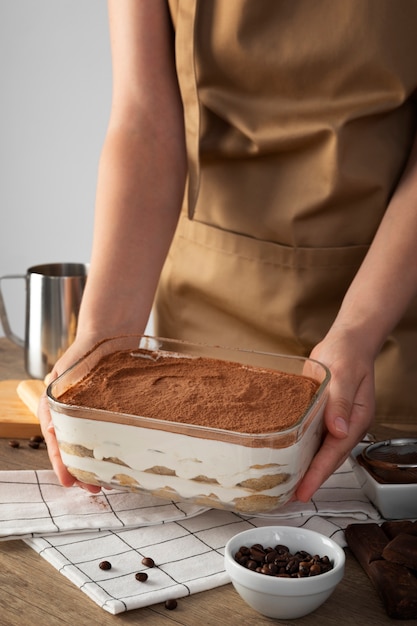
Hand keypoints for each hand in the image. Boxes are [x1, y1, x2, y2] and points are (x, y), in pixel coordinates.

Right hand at [37, 339, 101, 492]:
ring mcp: (86, 414)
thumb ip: (57, 396)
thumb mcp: (66, 372)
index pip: (53, 440)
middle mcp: (68, 414)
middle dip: (80, 471)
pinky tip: (120, 460)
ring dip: (95, 464)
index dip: (60, 463)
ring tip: (108, 481)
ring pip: (88, 445)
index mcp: (53, 406)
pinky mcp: (104, 413)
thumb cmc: (84, 351)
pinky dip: (109, 449)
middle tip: (93, 488)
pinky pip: (105, 434)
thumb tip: (51, 427)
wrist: (108, 336)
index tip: (68, 481)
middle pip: (71, 449)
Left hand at [295, 328, 375, 501]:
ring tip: (283, 483)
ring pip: (317, 450)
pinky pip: (309, 435)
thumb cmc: (348, 354)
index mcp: (355, 420)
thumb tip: (338, 430)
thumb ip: (340, 402)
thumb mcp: (344, 375)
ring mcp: (333, 420)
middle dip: (309, 479)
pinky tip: (283, 453)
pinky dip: (298, 447)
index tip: (304, 491)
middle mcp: (344, 425)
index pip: (334, 454)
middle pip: (326, 458)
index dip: (317, 474)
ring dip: (302, 467)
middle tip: (288, 496)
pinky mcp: (320, 413)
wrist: (346, 341)